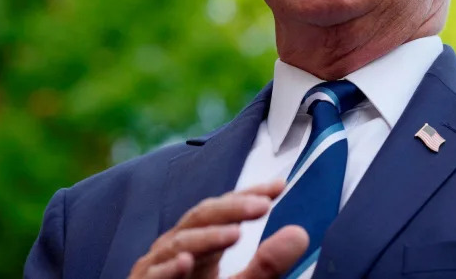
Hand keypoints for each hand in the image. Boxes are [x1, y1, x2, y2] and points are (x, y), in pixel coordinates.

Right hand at [128, 180, 308, 278]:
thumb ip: (267, 265)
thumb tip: (300, 234)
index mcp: (201, 242)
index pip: (226, 210)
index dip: (250, 195)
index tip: (279, 185)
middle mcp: (178, 246)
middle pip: (203, 215)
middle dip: (232, 208)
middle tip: (263, 204)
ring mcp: (157, 265)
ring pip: (181, 242)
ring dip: (208, 237)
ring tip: (235, 234)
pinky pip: (155, 275)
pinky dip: (170, 268)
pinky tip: (186, 262)